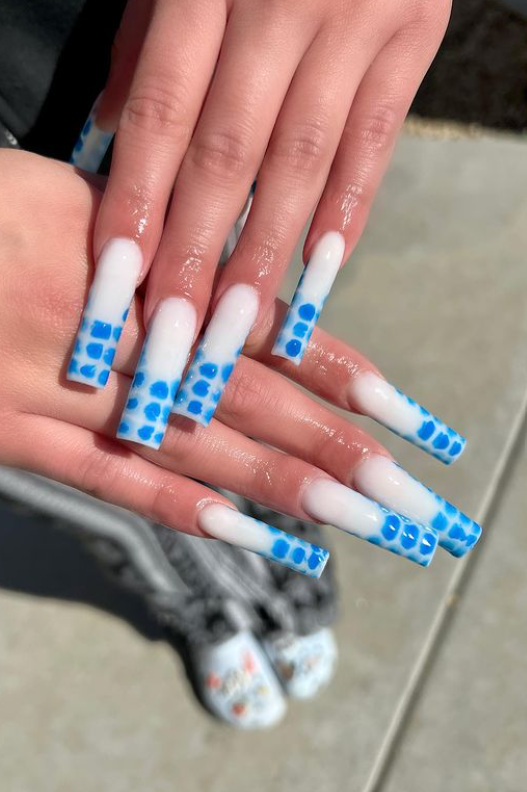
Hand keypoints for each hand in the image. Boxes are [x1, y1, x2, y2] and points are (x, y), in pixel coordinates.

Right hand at [0, 151, 478, 570]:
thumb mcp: (76, 206)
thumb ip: (154, 258)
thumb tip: (226, 296)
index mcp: (146, 271)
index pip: (265, 330)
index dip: (338, 371)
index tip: (400, 413)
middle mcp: (123, 334)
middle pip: (253, 401)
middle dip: (335, 449)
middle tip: (407, 497)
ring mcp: (68, 391)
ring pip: (198, 446)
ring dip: (283, 486)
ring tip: (356, 524)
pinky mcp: (14, 432)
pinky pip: (109, 476)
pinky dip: (180, 504)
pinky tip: (247, 533)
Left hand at [71, 0, 451, 417]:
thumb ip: (146, 41)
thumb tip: (112, 132)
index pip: (163, 115)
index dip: (140, 205)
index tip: (121, 285)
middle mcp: (283, 3)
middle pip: (228, 155)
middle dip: (197, 255)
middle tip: (176, 337)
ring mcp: (356, 23)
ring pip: (301, 164)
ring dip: (266, 256)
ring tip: (236, 330)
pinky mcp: (411, 41)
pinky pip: (375, 144)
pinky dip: (346, 214)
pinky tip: (318, 275)